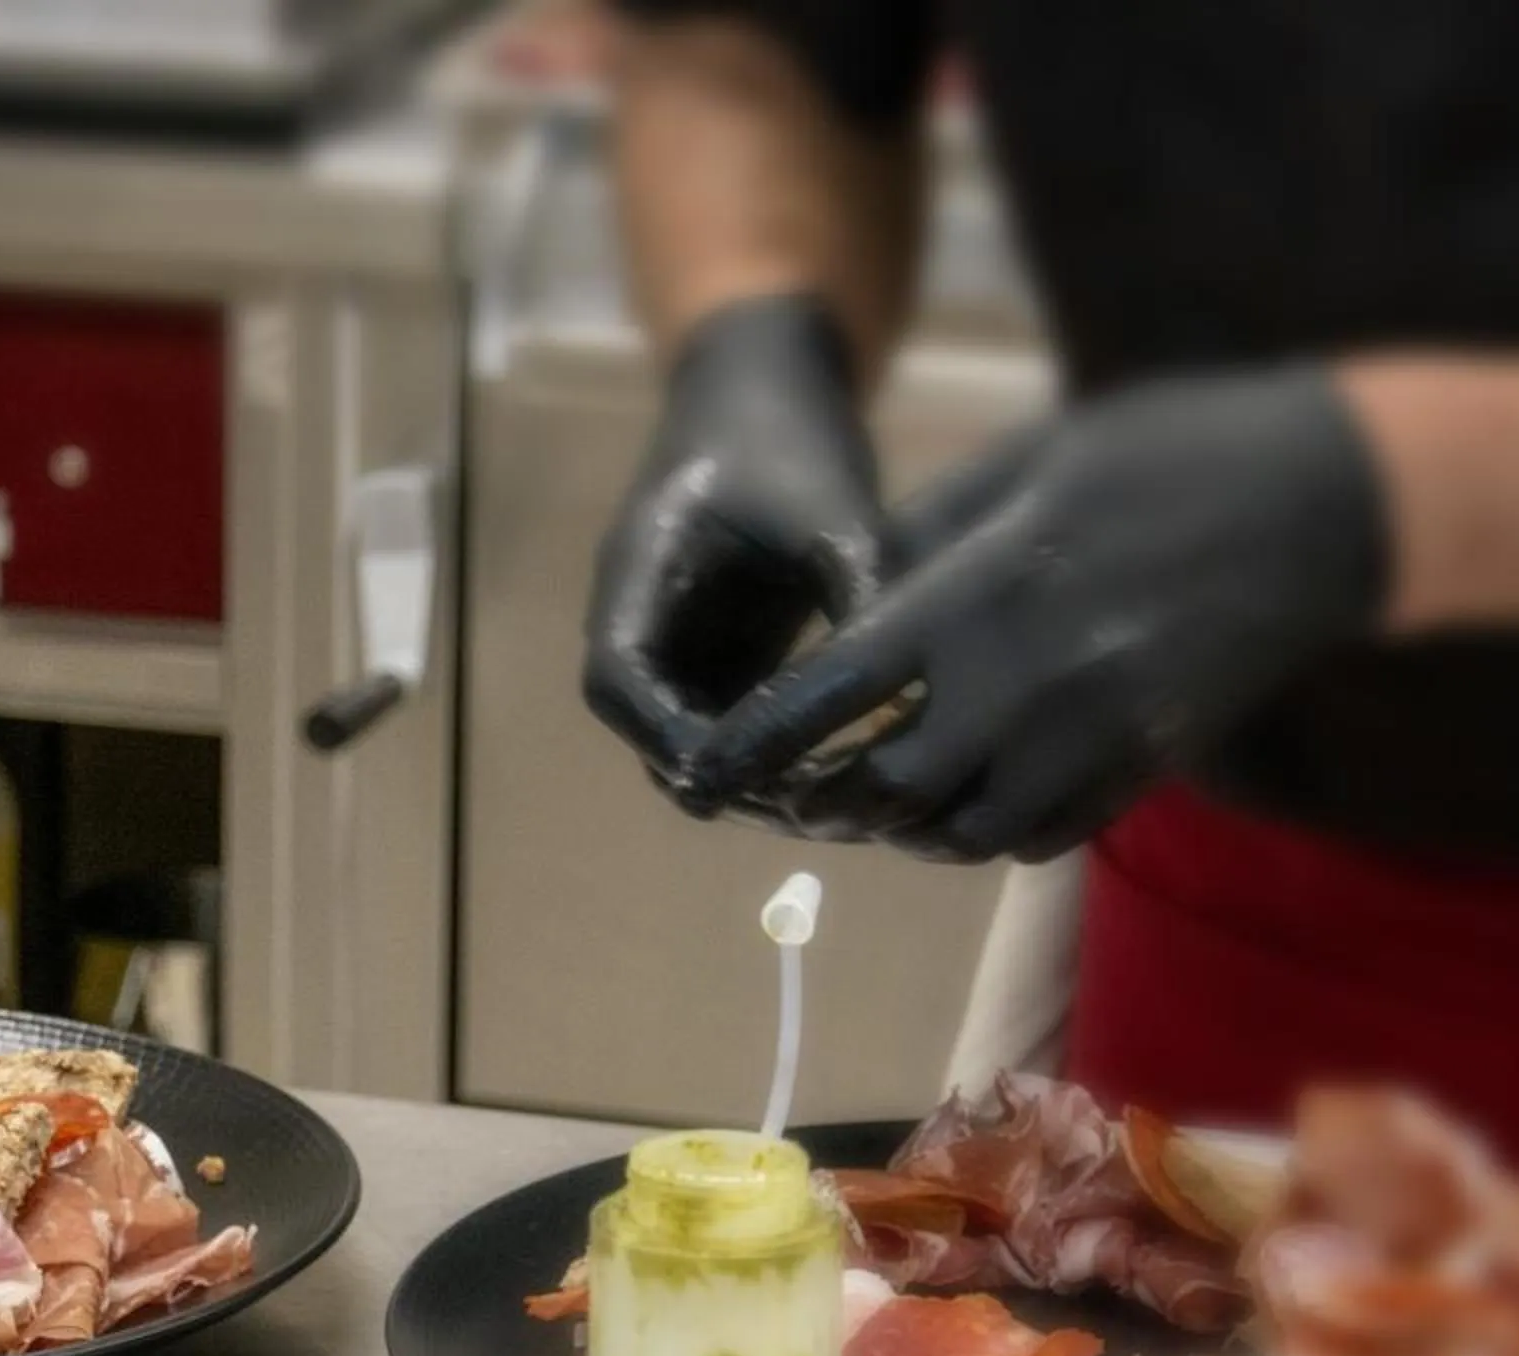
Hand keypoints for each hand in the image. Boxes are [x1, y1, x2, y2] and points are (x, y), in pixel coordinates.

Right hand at [581, 293, 886, 791]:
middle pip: (646, 725)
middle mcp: (642, 617)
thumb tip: (900, 682)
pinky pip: (723, 717)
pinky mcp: (714, 647)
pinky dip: (763, 749)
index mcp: (639, 574)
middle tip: (797, 808)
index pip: (618, 680)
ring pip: (684, 732)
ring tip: (822, 800)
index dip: (664, 736)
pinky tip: (833, 765)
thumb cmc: (786, 431)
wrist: (766, 383)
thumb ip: (857, 584)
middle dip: (710, 771)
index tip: (731, 777)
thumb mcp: (831, 500)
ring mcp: (676, 637)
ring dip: (738, 770)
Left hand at [688, 366, 1389, 861]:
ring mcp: (1094, 738)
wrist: (1332, 503)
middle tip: (797, 787)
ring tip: (875, 799)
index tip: (714, 763)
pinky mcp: (1146, 765)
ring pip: (962, 831)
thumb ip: (924, 535)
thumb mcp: (1027, 460)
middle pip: (888, 790)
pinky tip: (967, 798)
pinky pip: (1039, 835)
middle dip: (829, 797)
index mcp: (981, 598)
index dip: (759, 741)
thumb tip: (845, 594)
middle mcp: (1028, 686)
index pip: (831, 699)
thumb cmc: (1170, 452)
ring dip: (905, 824)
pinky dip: (985, 830)